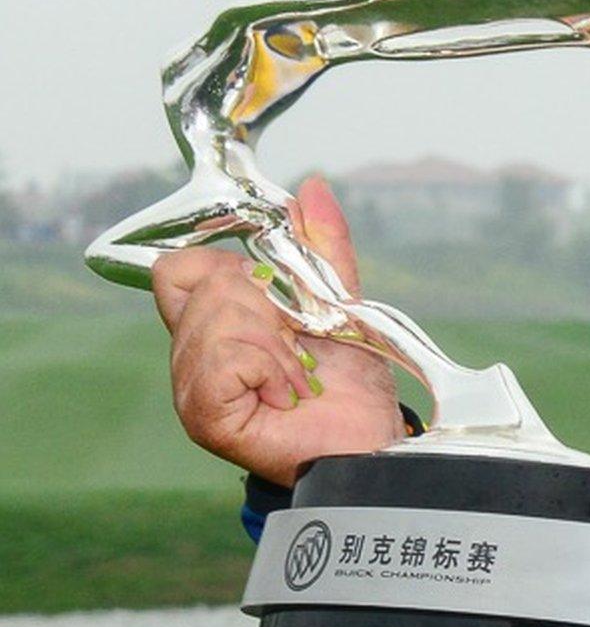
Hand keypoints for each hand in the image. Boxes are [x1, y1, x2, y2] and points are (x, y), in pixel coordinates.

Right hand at [152, 175, 406, 485]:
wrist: (373, 441)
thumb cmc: (351, 383)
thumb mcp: (341, 301)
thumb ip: (322, 246)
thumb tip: (311, 186)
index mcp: (211, 324)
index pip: (179, 266)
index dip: (229, 266)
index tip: (277, 298)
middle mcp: (191, 354)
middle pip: (208, 283)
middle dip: (270, 307)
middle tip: (297, 345)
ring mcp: (191, 386)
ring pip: (219, 317)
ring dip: (277, 343)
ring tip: (296, 375)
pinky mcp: (203, 414)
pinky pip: (227, 356)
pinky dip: (270, 367)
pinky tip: (288, 394)